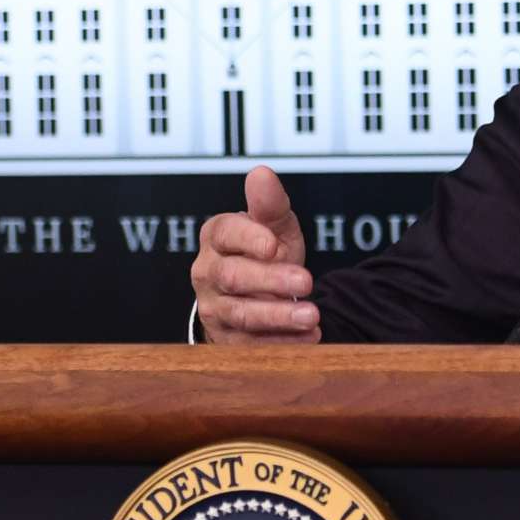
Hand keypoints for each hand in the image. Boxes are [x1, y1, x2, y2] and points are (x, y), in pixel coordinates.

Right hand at [191, 166, 320, 344]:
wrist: (259, 294)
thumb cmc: (266, 253)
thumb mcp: (274, 226)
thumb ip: (270, 205)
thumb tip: (262, 174)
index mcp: (217, 237)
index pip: (226, 234)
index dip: (249, 240)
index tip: (274, 245)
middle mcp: (207, 272)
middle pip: (233, 277)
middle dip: (271, 281)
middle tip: (306, 282)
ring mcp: (214, 308)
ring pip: (241, 314)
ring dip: (278, 317)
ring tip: (312, 316)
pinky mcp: (226, 339)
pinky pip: (250, 345)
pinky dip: (281, 344)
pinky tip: (308, 338)